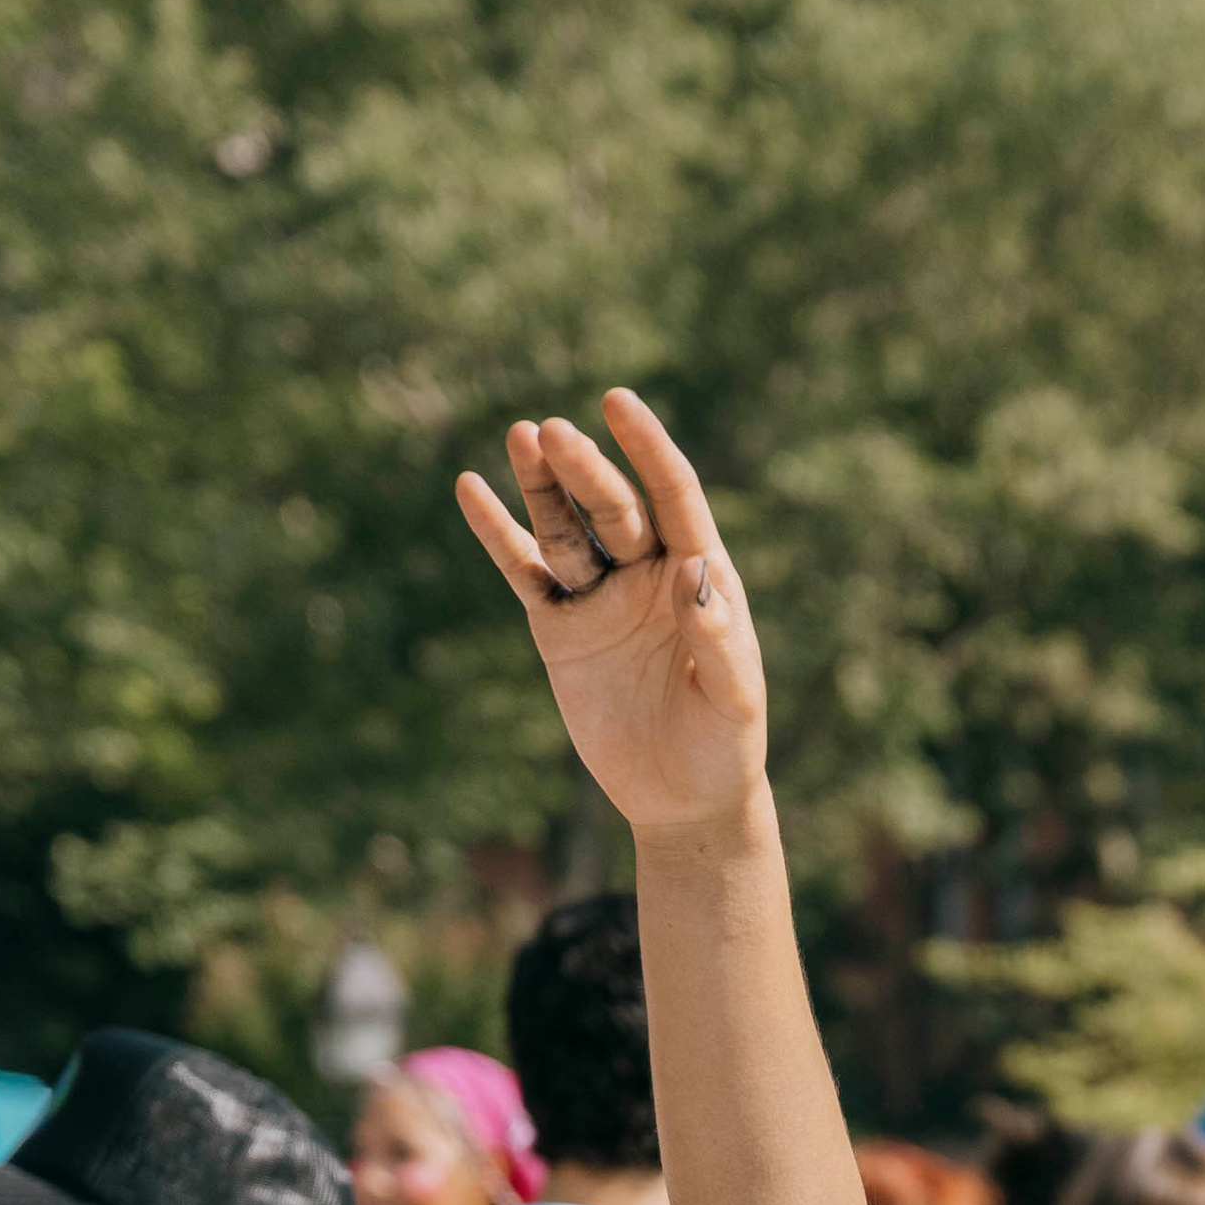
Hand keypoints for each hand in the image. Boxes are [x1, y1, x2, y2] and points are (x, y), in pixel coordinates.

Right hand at [457, 392, 767, 840]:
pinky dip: (497, 534)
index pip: (674, 496)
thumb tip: (695, 575)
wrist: (684, 801)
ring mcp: (600, 596)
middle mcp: (648, 573)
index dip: (648, 449)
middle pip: (612, 507)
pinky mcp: (560, 628)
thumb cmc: (724, 747)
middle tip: (551, 432)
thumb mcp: (732, 698)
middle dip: (584, 471)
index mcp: (701, 575)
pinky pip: (524, 571)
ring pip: (565, 529)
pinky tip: (472, 489)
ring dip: (543, 486)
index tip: (619, 403)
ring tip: (523, 437)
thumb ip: (716, 638)